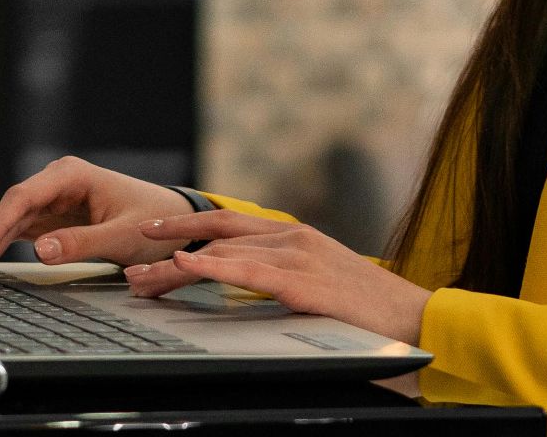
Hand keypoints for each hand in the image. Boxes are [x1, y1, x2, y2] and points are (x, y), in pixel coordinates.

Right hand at [0, 156, 194, 281]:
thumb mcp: (123, 235)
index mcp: (71, 175)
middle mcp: (54, 184)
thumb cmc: (153, 222)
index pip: (23, 199)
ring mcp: (48, 202)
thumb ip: (83, 242)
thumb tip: (41, 251)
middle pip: (4, 209)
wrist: (171, 222)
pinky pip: (12, 234)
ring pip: (2, 222)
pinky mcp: (47, 221)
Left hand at [126, 210, 433, 352]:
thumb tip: (247, 290)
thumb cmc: (369, 314)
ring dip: (177, 263)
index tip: (154, 237)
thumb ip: (285, 280)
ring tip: (140, 275)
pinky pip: (250, 270)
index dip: (190, 229)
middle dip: (172, 238)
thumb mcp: (319, 288)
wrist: (416, 321)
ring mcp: (301, 256)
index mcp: (297, 238)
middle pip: (220, 232)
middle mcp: (296, 238)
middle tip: (130, 252)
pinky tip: (185, 264)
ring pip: (225, 251)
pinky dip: (213, 265)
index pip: (232, 226)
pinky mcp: (306, 281)